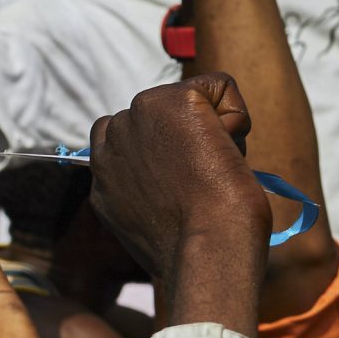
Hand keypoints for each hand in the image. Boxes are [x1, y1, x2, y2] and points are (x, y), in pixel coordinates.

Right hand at [86, 73, 268, 294]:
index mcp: (102, 173)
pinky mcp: (173, 102)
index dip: (159, 147)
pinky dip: (236, 116)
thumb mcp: (143, 224)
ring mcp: (139, 117)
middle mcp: (112, 140)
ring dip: (209, 124)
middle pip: (158, 114)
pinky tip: (228, 151)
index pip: (120, 133)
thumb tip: (168, 181)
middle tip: (199, 179)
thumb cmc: (188, 249)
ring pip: (188, 98)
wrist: (205, 246)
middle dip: (184, 135)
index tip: (179, 178)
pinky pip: (221, 88)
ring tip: (213, 167)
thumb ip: (141, 190)